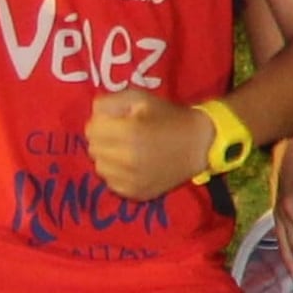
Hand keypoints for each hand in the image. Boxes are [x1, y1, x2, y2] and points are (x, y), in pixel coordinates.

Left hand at [88, 90, 212, 201]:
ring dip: (109, 158)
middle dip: (105, 139)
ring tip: (129, 151)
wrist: (201, 144)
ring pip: (100, 167)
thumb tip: (94, 115)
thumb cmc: (170, 117)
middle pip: (93, 148)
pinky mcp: (135, 193)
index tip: (119, 121)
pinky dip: (118, 174)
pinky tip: (135, 166)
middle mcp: (126, 159)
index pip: (91, 129)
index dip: (104, 122)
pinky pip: (112, 183)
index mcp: (128, 132)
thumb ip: (111, 102)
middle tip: (124, 135)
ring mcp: (130, 180)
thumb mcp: (142, 98)